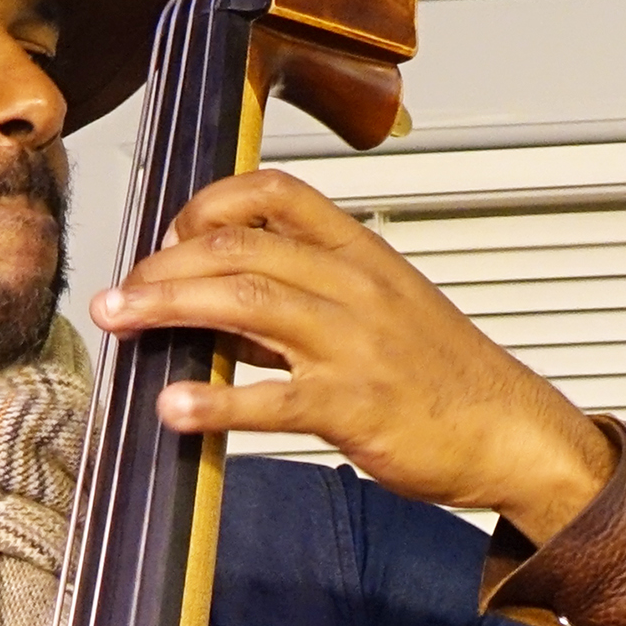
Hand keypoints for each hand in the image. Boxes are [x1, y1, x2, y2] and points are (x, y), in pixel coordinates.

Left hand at [91, 167, 613, 538]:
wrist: (510, 431)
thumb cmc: (443, 376)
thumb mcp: (380, 312)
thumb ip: (300, 301)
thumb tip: (218, 303)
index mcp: (360, 253)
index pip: (275, 194)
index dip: (209, 204)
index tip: (169, 234)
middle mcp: (354, 287)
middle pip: (241, 250)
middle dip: (163, 266)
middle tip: (115, 293)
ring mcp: (354, 345)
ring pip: (246, 305)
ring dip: (169, 310)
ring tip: (119, 325)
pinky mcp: (354, 407)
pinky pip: (271, 400)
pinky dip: (215, 402)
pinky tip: (173, 407)